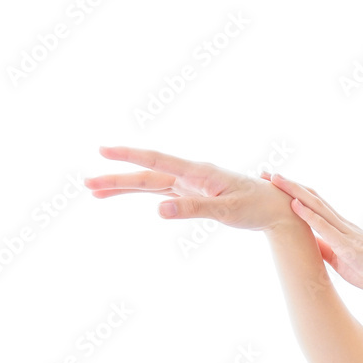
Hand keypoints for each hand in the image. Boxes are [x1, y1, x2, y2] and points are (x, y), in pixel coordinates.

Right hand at [84, 146, 307, 233]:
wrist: (277, 208)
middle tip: (86, 184)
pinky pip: (162, 190)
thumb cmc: (256, 207)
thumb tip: (159, 210)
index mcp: (199, 172)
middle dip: (116, 178)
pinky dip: (142, 193)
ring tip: (94, 191)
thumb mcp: (227, 211)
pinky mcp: (194, 193)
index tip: (103, 151)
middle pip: (147, 174)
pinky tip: (127, 194)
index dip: (129, 156)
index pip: (157, 161)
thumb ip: (193, 209)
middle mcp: (192, 174)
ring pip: (151, 182)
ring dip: (124, 186)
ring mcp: (191, 183)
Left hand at [265, 173, 362, 299]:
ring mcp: (346, 233)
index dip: (294, 194)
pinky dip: (309, 215)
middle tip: (266, 173)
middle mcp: (343, 225)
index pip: (315, 206)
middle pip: (312, 199)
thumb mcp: (344, 263)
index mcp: (342, 230)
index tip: (275, 185)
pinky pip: (326, 227)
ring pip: (317, 206)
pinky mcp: (349, 246)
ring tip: (275, 179)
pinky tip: (294, 204)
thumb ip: (328, 251)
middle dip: (289, 185)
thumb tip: (309, 245)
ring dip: (294, 191)